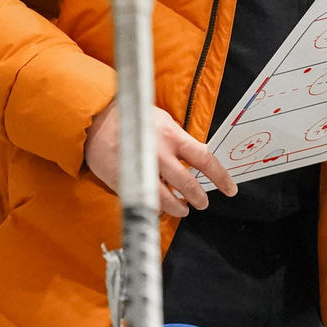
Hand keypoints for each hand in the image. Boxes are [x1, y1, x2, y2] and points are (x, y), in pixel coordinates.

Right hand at [85, 100, 233, 216]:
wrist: (96, 121)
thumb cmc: (132, 118)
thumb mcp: (162, 122)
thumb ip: (180, 141)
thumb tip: (197, 157)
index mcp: (173, 137)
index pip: (205, 160)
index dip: (221, 178)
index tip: (230, 190)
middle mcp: (160, 155)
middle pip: (188, 185)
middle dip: (199, 198)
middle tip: (202, 203)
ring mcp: (142, 171)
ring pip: (167, 200)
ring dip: (179, 208)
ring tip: (182, 209)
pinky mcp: (126, 183)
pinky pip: (146, 201)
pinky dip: (155, 207)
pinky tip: (159, 206)